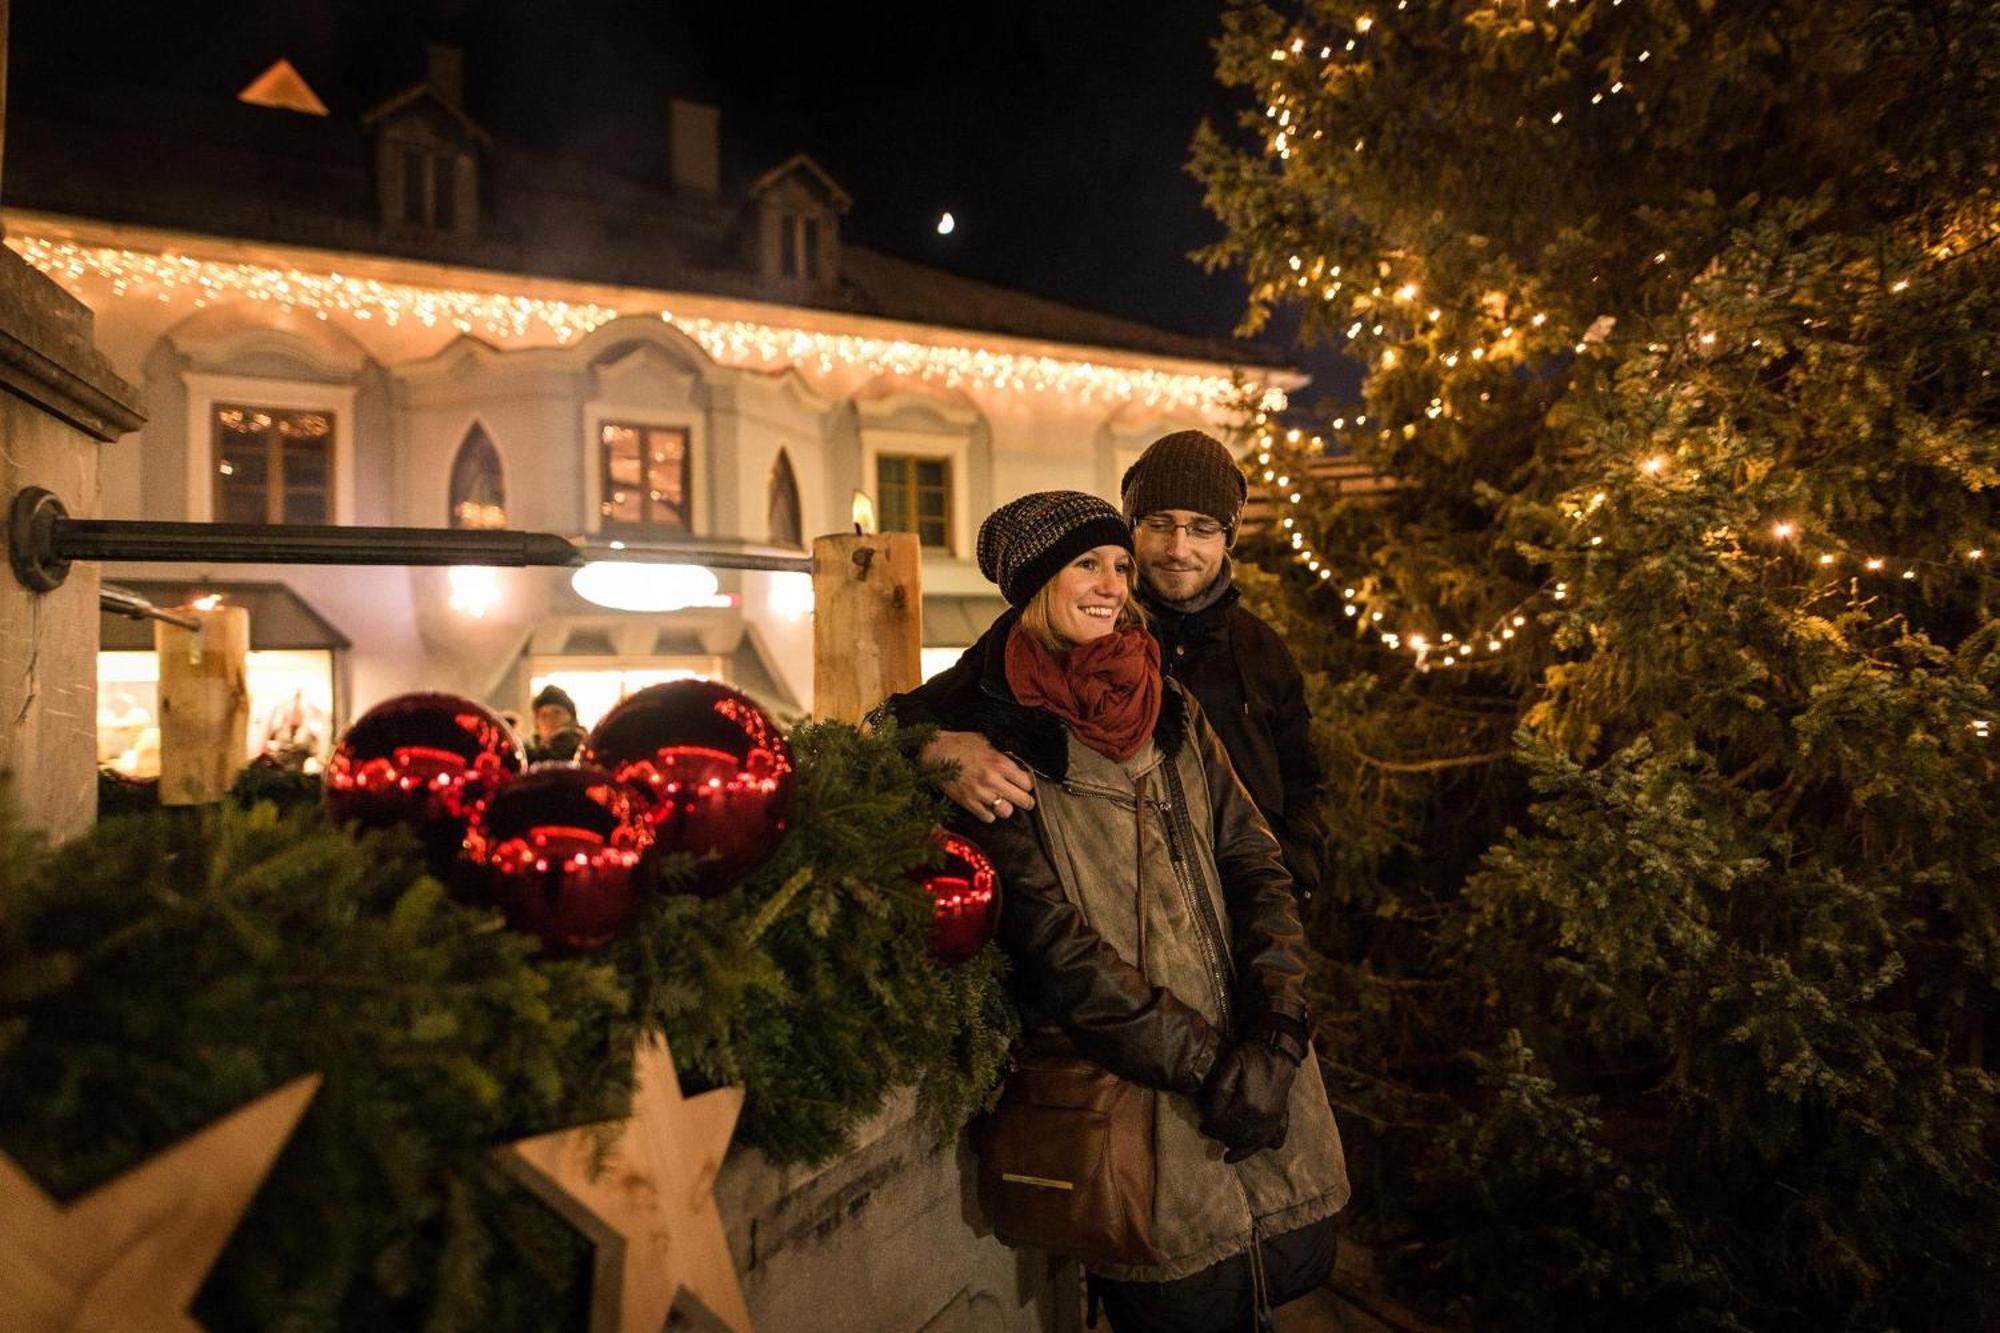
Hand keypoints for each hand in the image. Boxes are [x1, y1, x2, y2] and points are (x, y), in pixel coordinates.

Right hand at [924, 730, 1035, 822]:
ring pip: (1007, 812)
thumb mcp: (985, 742)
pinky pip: (988, 818)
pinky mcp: (968, 802)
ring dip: (1006, 807)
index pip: (1027, 782)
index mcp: (1000, 763)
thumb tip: (1013, 766)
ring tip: (1002, 802)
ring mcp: (980, 793)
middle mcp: (993, 780)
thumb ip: (1000, 756)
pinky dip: (989, 814)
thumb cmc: (960, 743)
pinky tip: (987, 806)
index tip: (1024, 784)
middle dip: (1026, 801)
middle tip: (1023, 799)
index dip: (1027, 784)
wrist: (935, 752)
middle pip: (1023, 800)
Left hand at [1197, 1038, 1299, 1160]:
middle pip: (1236, 1136)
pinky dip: (1260, 1146)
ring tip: (1225, 1148)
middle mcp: (1262, 1118)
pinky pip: (1272, 1140)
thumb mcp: (1231, 1064)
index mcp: (1248, 1105)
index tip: (1202, 1125)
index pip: (1223, 1124)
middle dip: (1220, 1136)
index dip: (1210, 1126)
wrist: (1278, 1050)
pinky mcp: (1281, 1118)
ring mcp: (1273, 1120)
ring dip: (1238, 1146)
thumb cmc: (1252, 1055)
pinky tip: (1251, 1148)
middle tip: (1208, 1132)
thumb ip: (1220, 1088)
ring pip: (1252, 1142)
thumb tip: (1210, 1111)